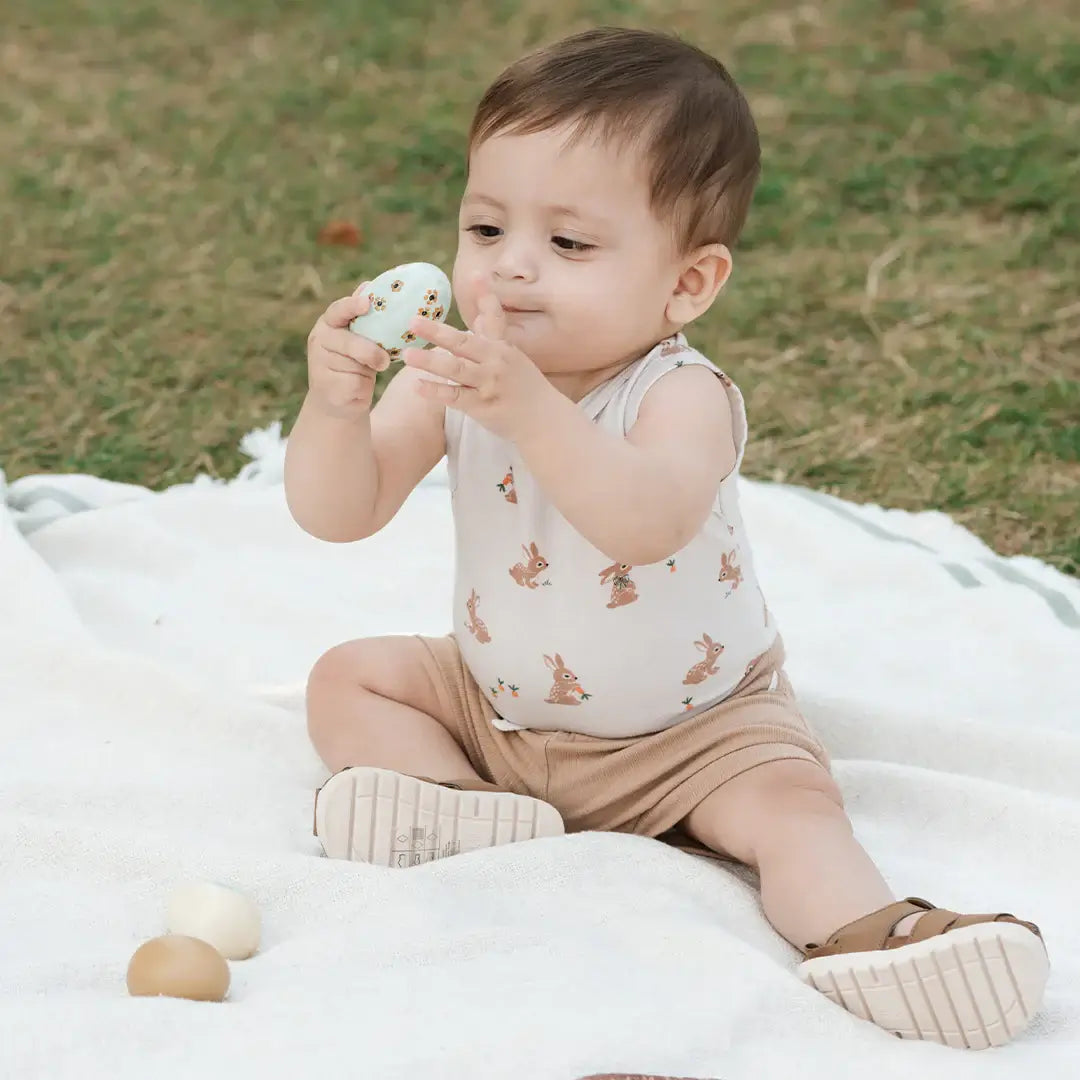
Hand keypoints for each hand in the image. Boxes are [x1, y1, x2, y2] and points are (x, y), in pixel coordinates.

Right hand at [305, 282, 390, 419]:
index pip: (338, 311)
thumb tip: (368, 285)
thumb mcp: (358, 338)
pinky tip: (359, 389)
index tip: (367, 303)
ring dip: (369, 370)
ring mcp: (319, 365)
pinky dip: (364, 388)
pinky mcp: (327, 388)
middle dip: (370, 352)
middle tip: (385, 361)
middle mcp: (319, 341)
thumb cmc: (353, 363)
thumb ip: (362, 317)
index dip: (352, 306)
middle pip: (349, 342)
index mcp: (328, 324)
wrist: (336, 402)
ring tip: (371, 372)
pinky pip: (355, 384)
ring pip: (354, 365)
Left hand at [402, 286, 552, 441]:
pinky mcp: (482, 407)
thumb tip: (481, 315)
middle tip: (413, 321)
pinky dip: (436, 392)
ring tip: (407, 354)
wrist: (543, 421)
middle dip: (438, 332)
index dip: (486, 296)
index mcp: (503, 348)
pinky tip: (417, 386)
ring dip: (430, 362)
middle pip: (464, 344)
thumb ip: (493, 336)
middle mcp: (496, 363)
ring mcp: (489, 385)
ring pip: (456, 370)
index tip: (476, 274)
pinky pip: (455, 397)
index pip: (494, 317)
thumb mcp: (513, 358)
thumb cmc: (526, 388)